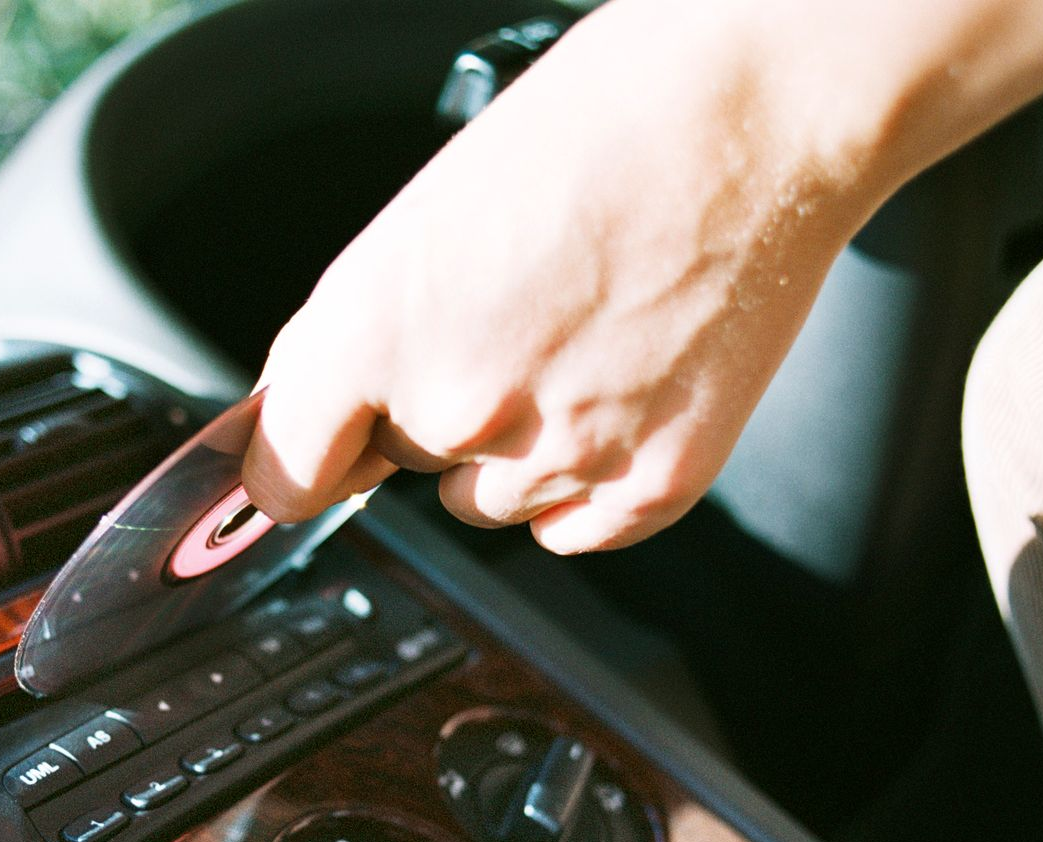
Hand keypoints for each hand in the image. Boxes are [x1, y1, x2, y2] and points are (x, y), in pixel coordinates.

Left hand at [241, 0, 889, 552]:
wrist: (758, 110)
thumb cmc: (597, 129)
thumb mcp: (421, 220)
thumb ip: (345, 339)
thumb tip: (296, 417)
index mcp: (378, 329)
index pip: (285, 475)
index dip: (295, 466)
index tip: (308, 465)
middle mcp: (459, 407)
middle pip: (401, 467)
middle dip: (431, 411)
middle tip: (507, 316)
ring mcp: (560, 453)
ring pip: (485, 501)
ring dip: (511, 447)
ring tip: (574, 339)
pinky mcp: (654, 485)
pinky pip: (571, 530)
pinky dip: (583, 480)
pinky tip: (615, 388)